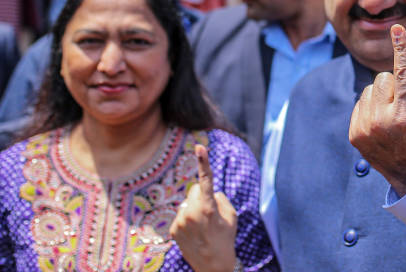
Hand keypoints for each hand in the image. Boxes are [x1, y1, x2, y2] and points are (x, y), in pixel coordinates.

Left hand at [170, 145, 237, 271]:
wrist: (213, 265)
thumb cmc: (225, 238)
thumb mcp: (231, 216)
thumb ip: (220, 198)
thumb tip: (208, 192)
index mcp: (208, 206)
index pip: (206, 179)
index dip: (203, 162)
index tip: (199, 147)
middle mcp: (191, 211)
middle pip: (195, 190)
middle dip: (201, 196)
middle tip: (210, 214)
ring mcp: (180, 220)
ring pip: (187, 202)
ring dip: (193, 209)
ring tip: (202, 227)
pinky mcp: (174, 228)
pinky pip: (181, 214)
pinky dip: (187, 220)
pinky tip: (194, 233)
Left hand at [349, 24, 405, 196]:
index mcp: (405, 115)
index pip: (402, 74)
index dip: (401, 49)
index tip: (397, 29)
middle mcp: (381, 121)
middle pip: (382, 78)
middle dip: (393, 83)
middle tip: (403, 101)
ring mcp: (364, 128)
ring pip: (368, 90)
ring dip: (380, 95)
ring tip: (391, 115)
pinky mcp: (354, 133)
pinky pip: (360, 103)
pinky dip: (370, 107)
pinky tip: (380, 123)